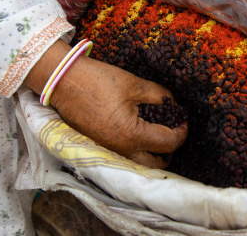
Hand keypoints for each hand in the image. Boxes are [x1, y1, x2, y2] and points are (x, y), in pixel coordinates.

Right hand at [23, 40, 187, 168]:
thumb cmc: (98, 80)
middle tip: (173, 129)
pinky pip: (125, 157)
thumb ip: (159, 96)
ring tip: (158, 133)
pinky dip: (138, 151)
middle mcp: (121, 150)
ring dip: (154, 154)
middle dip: (170, 149)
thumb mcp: (134, 84)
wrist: (63, 81)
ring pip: (140, 164)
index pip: (169, 143)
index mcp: (132, 135)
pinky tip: (140, 133)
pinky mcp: (99, 146)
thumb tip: (173, 105)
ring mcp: (109, 151)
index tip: (183, 118)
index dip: (182, 131)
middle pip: (157, 164)